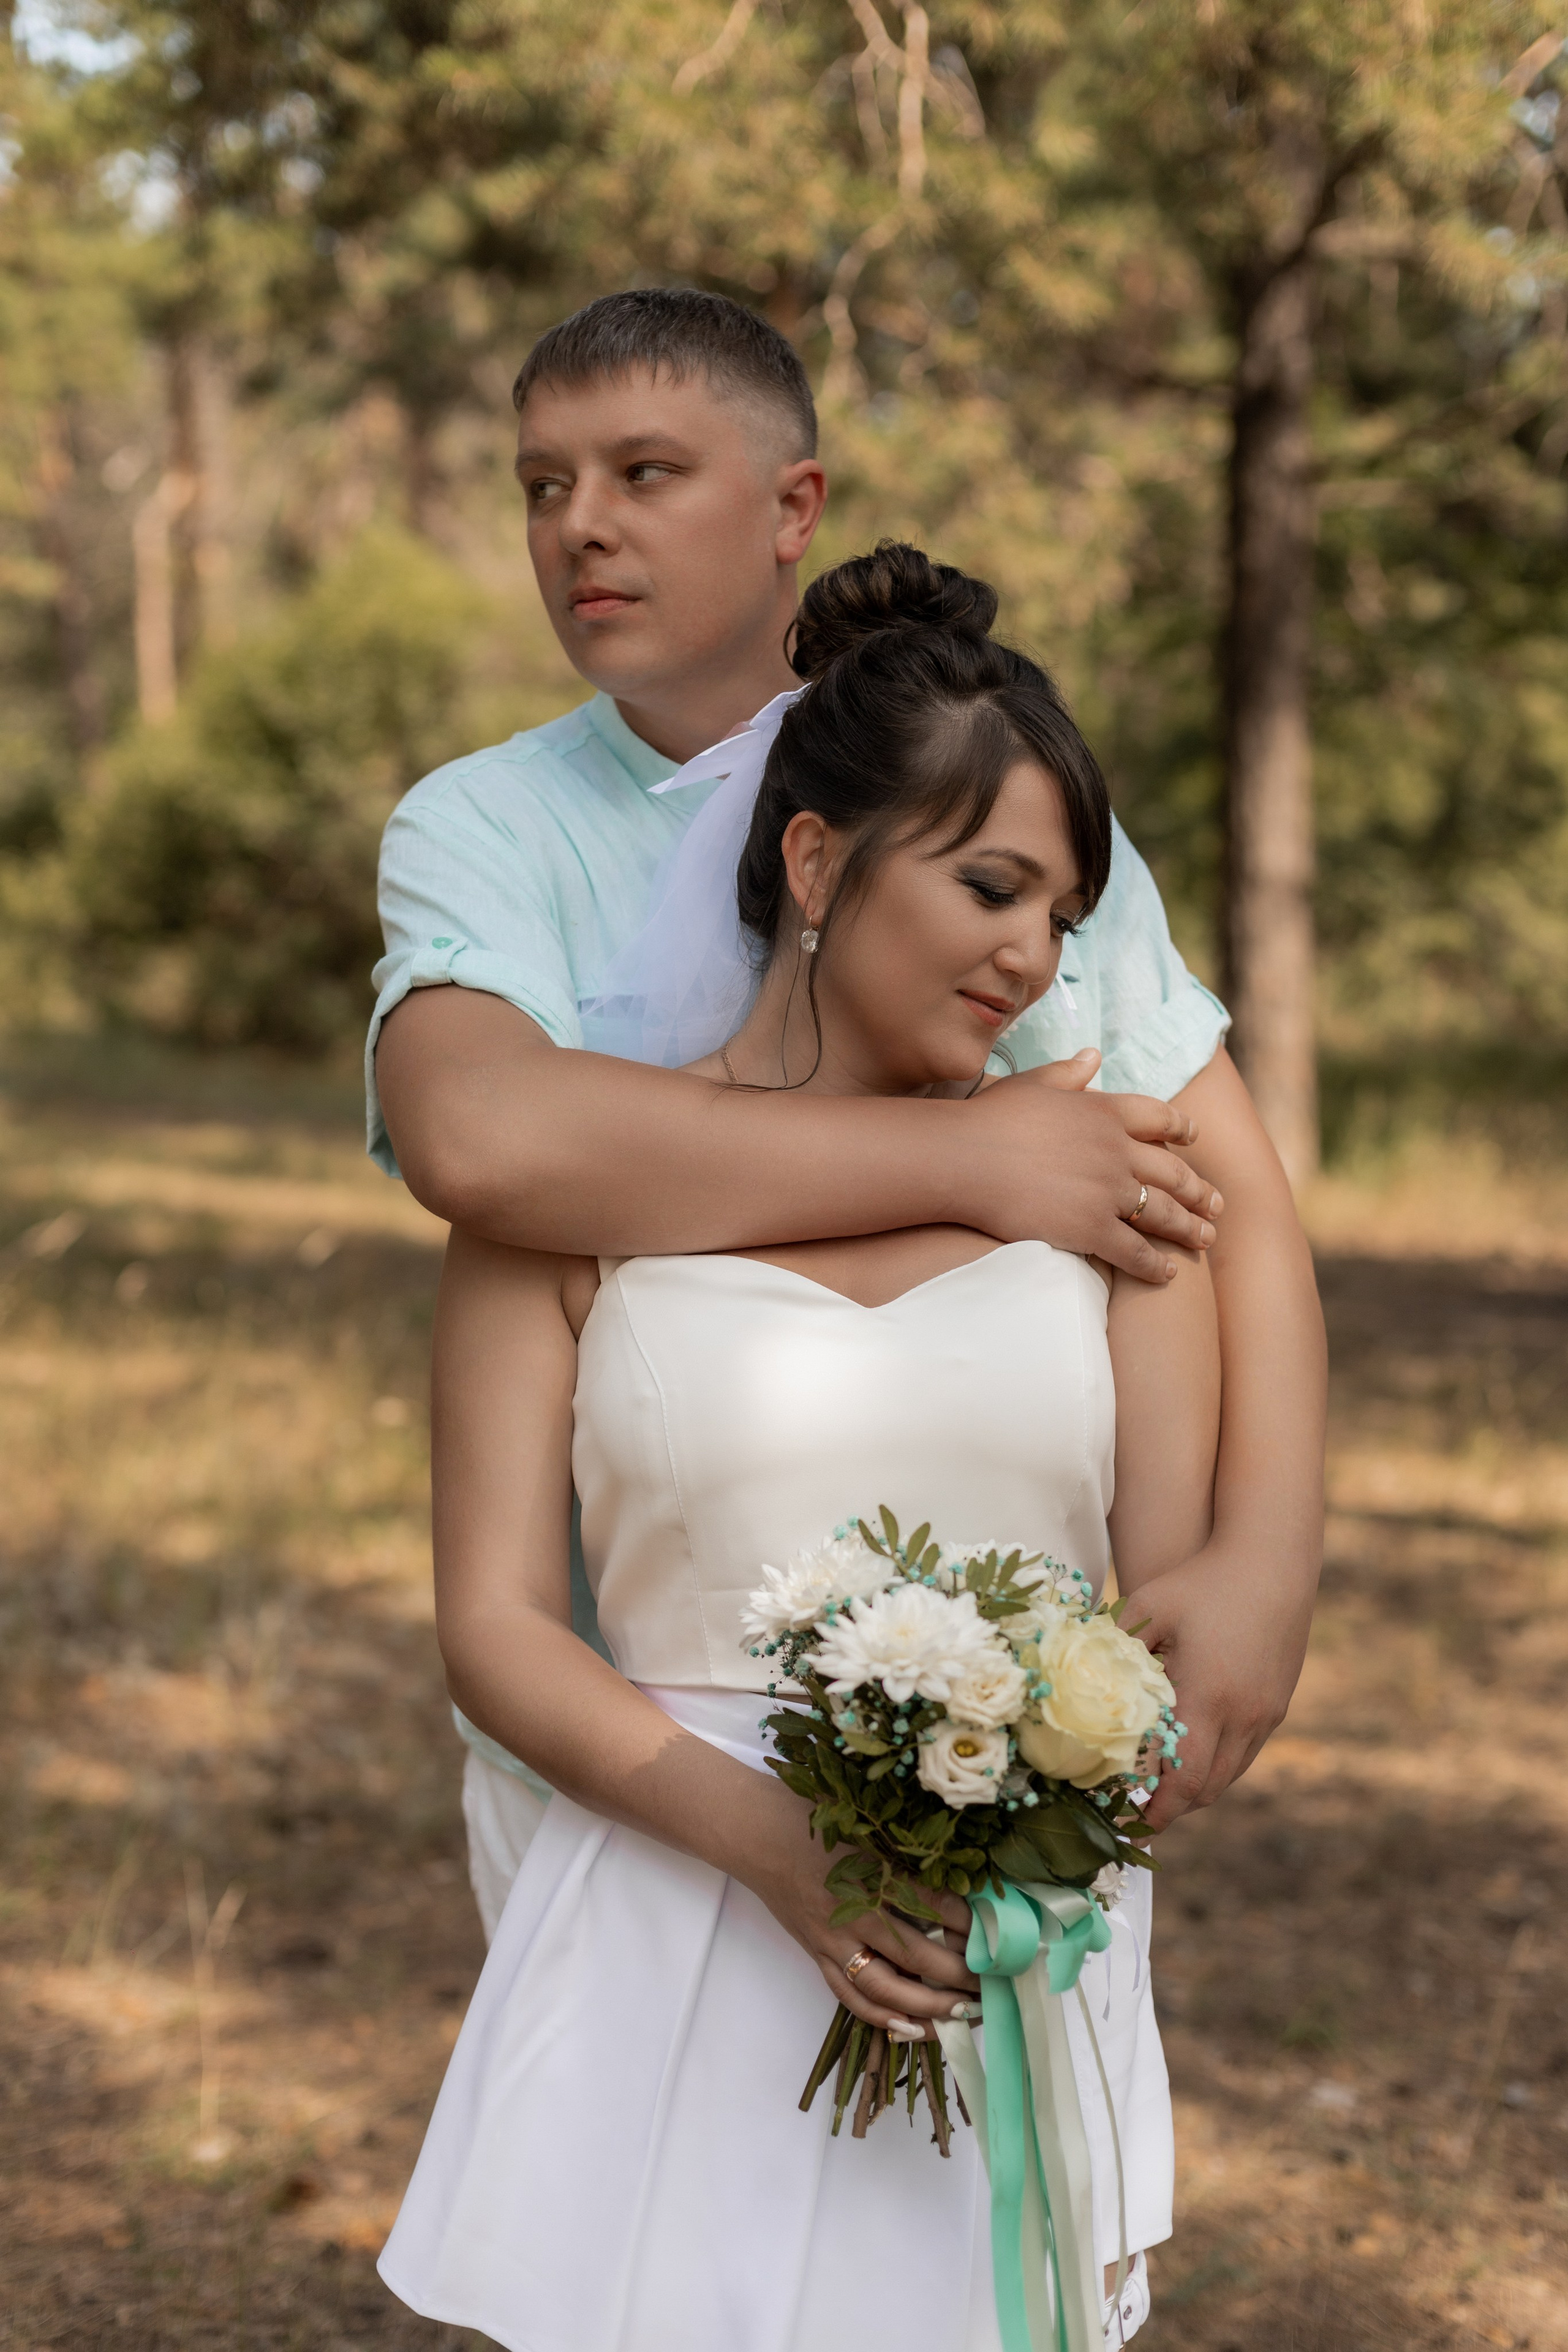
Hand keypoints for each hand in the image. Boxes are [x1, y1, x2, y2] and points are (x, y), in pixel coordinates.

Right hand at [736, 1781, 978, 2040]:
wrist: (757, 1834)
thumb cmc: (815, 1819)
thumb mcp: (868, 1825)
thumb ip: (908, 1853)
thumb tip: (961, 1880)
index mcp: (873, 1872)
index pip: (934, 1905)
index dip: (970, 1925)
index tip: (1000, 1937)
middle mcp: (855, 1912)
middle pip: (916, 1954)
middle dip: (960, 1974)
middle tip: (993, 1984)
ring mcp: (833, 1940)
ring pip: (886, 1987)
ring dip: (928, 2006)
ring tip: (963, 2013)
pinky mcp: (817, 1955)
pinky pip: (850, 1997)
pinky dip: (882, 2016)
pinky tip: (911, 2028)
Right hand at [966, 1049, 1222, 1282]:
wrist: (964, 1158)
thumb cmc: (990, 1119)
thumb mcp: (1033, 1084)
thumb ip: (1068, 1072)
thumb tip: (1094, 1055)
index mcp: (1104, 1111)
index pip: (1159, 1118)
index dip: (1182, 1130)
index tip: (1195, 1139)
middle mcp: (1116, 1150)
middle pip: (1172, 1172)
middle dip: (1199, 1190)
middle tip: (1217, 1204)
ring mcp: (1107, 1192)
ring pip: (1163, 1213)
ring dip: (1190, 1228)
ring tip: (1207, 1239)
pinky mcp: (1091, 1229)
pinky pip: (1136, 1252)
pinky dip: (1157, 1265)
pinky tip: (1171, 1273)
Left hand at [1122, 1543, 1314, 1831]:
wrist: (1272, 1562)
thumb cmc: (1202, 1581)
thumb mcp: (1148, 1608)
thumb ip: (1114, 1650)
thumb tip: (1074, 1679)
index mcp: (1207, 1698)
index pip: (1183, 1781)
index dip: (1156, 1813)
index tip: (1128, 1824)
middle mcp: (1243, 1716)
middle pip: (1207, 1790)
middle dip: (1172, 1810)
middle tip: (1137, 1812)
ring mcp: (1266, 1713)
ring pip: (1230, 1775)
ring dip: (1196, 1789)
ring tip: (1161, 1788)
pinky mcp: (1278, 1705)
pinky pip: (1246, 1753)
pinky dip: (1218, 1764)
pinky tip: (1193, 1751)